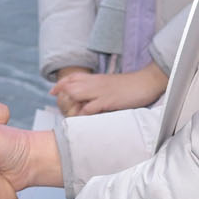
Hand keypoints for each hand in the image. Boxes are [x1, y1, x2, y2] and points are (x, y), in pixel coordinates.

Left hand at [53, 65, 167, 116]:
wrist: (146, 82)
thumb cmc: (130, 85)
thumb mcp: (111, 84)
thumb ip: (99, 88)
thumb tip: (90, 97)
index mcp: (96, 78)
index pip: (72, 77)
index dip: (60, 84)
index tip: (53, 92)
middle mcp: (95, 83)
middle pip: (70, 86)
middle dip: (61, 97)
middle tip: (60, 108)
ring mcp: (100, 92)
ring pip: (76, 94)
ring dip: (69, 105)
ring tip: (68, 116)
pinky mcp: (107, 101)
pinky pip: (90, 108)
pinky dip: (82, 115)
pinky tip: (81, 120)